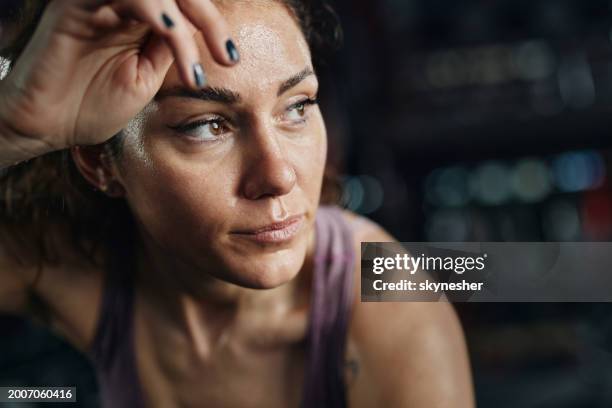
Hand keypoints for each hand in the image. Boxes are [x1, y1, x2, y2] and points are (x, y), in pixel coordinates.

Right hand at [0, 0, 237, 152]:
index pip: (185, 7)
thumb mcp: (145, 80)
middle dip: (209, 19)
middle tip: (227, 55)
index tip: (232, 60)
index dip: (214, 26)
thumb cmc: (92, 106)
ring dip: (185, 18)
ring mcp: (100, 1)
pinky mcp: (76, 4)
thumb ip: (168, 51)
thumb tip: (197, 32)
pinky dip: (152, 7)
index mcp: (141, 21)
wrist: (46, 126)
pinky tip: (169, 31)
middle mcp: (122, 5)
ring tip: (193, 61)